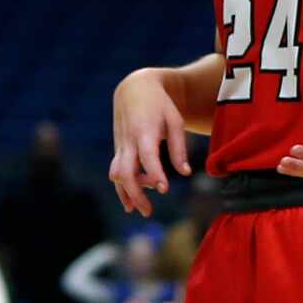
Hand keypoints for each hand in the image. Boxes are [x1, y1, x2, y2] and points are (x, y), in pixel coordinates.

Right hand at [108, 68, 190, 217]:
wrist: (134, 89)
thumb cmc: (160, 105)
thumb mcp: (175, 121)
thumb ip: (179, 148)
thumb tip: (186, 173)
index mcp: (144, 131)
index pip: (147, 157)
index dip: (154, 174)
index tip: (163, 189)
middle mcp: (128, 141)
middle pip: (125, 172)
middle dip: (136, 193)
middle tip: (148, 212)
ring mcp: (120, 146)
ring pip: (117, 175)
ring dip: (126, 193)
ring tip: (139, 210)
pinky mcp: (118, 150)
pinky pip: (117, 172)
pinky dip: (122, 188)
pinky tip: (130, 203)